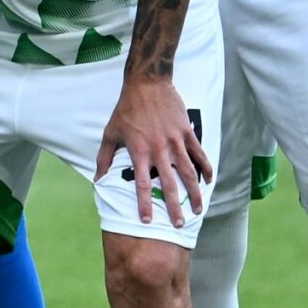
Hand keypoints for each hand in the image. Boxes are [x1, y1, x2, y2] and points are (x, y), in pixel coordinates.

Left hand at [97, 76, 212, 228]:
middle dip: (174, 206)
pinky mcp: (187, 132)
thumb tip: (98, 179)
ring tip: (198, 210)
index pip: (143, 184)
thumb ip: (104, 157)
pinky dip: (206, 169)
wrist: (147, 83)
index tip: (146, 220)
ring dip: (194, 193)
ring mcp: (175, 141)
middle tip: (178, 224)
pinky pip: (199, 154)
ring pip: (189, 172)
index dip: (144, 203)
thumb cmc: (126, 109)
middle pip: (170, 184)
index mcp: (139, 151)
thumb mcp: (110, 132)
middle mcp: (159, 149)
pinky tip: (208, 182)